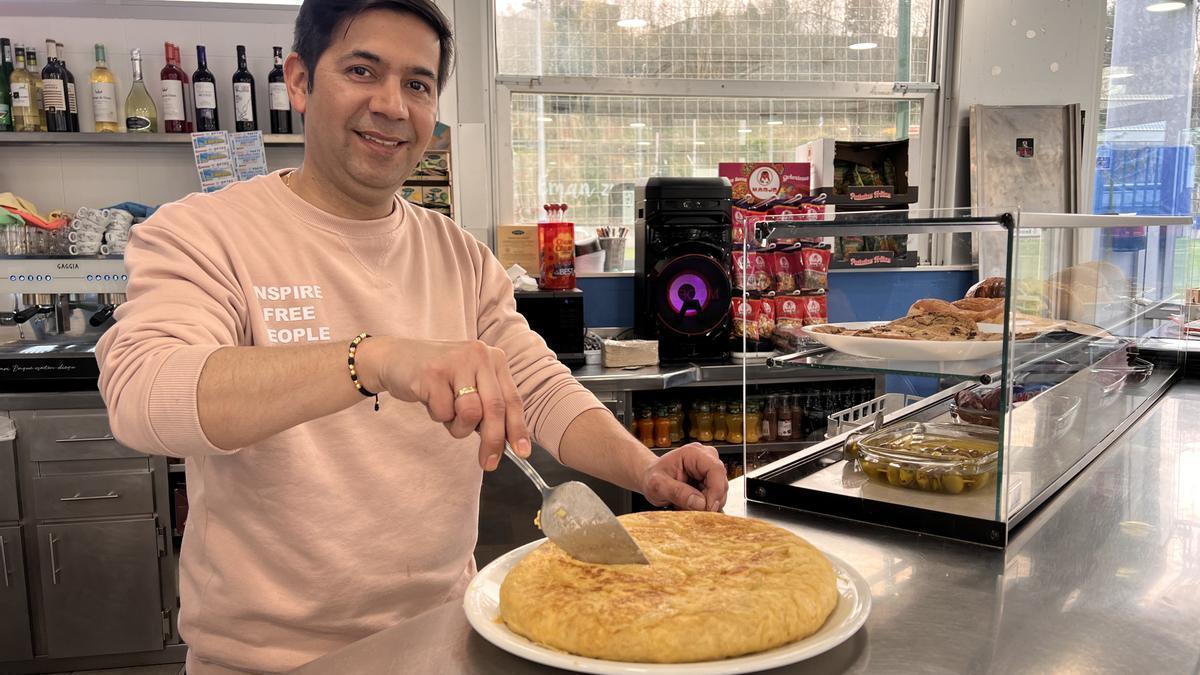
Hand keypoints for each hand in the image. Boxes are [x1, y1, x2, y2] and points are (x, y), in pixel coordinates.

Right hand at [357, 337, 530, 470]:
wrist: (395, 358)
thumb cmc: (438, 378)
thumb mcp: (469, 386)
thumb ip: (488, 407)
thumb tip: (507, 442)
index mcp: (494, 359)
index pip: (512, 400)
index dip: (517, 429)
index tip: (522, 453)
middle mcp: (479, 355)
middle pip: (495, 408)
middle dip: (493, 441)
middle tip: (488, 463)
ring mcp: (456, 362)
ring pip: (470, 413)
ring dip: (458, 426)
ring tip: (447, 414)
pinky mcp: (433, 372)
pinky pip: (443, 412)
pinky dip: (438, 415)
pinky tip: (430, 399)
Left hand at [640, 443, 727, 511]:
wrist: (650, 478)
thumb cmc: (652, 478)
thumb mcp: (657, 486)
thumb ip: (677, 493)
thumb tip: (700, 503)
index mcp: (694, 453)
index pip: (716, 470)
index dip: (716, 491)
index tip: (707, 508)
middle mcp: (706, 457)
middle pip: (721, 482)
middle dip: (709, 500)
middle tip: (690, 509)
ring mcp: (710, 469)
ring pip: (721, 492)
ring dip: (706, 504)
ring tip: (686, 504)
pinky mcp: (711, 480)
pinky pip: (716, 497)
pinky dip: (705, 504)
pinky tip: (691, 503)